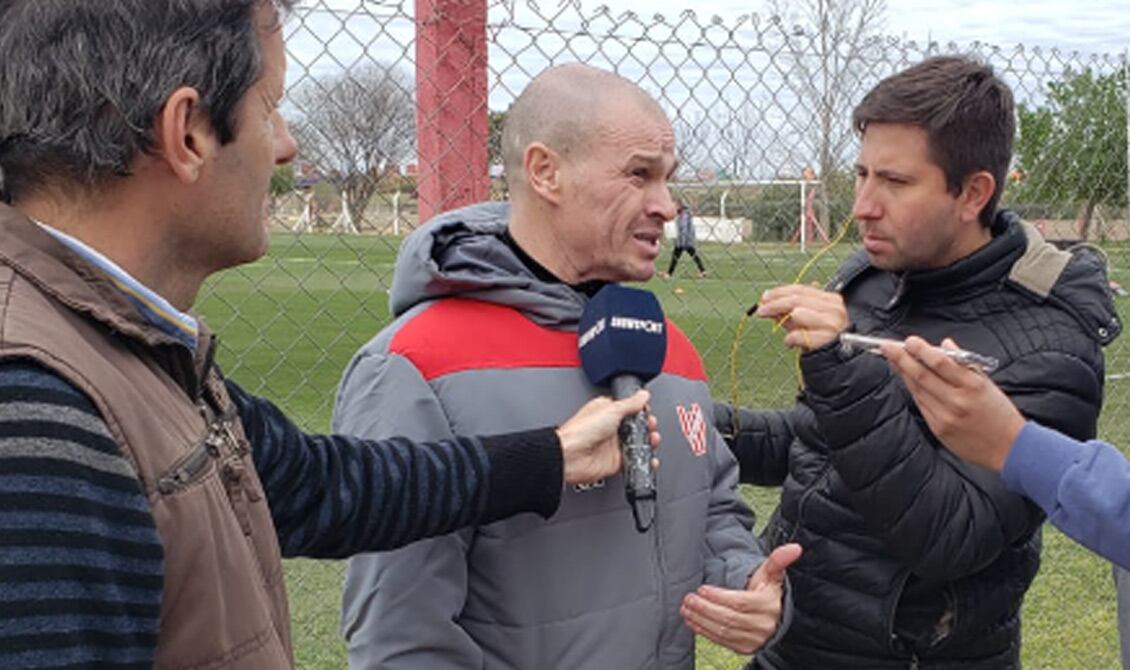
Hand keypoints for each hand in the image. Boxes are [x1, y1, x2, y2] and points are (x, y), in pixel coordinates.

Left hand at [556, 390, 659, 484]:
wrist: (570, 456)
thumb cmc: (581, 430)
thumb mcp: (611, 409)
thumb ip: (630, 403)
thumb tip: (643, 395)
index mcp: (606, 411)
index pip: (629, 408)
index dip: (641, 409)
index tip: (649, 411)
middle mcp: (610, 427)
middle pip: (635, 426)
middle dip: (647, 425)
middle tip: (651, 425)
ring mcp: (612, 445)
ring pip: (637, 443)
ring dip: (648, 442)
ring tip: (653, 439)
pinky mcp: (614, 461)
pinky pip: (633, 461)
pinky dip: (644, 460)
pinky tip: (649, 458)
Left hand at [680, 543, 802, 653]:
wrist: (774, 616)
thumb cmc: (767, 591)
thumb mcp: (771, 574)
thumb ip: (778, 560)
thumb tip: (794, 548)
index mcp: (768, 605)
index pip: (740, 602)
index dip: (719, 597)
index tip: (702, 589)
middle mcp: (762, 625)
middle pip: (729, 618)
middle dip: (705, 608)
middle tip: (689, 598)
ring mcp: (754, 639)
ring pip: (723, 631)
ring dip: (701, 620)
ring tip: (687, 608)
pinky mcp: (745, 648)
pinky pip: (722, 641)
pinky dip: (705, 631)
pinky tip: (693, 621)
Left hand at [755, 284, 847, 350]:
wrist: (838, 360)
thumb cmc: (820, 338)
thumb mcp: (804, 321)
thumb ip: (787, 311)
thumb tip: (766, 303)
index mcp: (831, 299)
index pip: (801, 289)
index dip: (780, 292)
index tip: (764, 297)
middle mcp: (834, 309)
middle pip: (797, 300)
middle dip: (775, 304)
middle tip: (761, 311)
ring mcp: (832, 324)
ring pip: (798, 313)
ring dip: (783, 319)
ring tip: (778, 324)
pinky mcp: (826, 340)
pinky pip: (799, 335)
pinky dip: (789, 339)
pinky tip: (789, 343)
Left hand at [881, 336, 1023, 471]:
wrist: (1009, 449)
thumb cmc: (1000, 414)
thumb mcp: (988, 384)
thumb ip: (965, 363)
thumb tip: (946, 345)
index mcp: (973, 386)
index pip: (941, 363)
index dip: (922, 350)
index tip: (909, 340)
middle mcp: (957, 401)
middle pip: (922, 375)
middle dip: (902, 359)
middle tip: (887, 347)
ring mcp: (945, 417)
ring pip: (917, 390)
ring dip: (903, 373)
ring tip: (893, 359)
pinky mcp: (938, 429)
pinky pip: (921, 405)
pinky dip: (913, 390)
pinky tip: (906, 380)